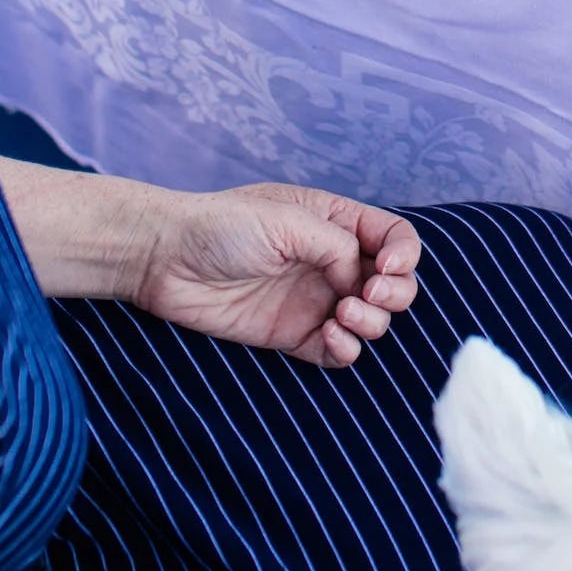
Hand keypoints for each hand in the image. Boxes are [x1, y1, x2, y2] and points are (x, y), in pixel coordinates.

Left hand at [134, 183, 420, 368]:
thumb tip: (358, 281)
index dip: (404, 254)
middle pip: (393, 283)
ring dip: (371, 322)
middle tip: (367, 295)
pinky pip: (337, 351)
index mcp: (335, 222)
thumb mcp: (289, 219)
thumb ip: (336, 246)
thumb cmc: (223, 225)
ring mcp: (314, 300)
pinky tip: (331, 337)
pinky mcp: (293, 335)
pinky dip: (346, 350)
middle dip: (395, 293)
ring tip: (342, 315)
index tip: (384, 267)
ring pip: (371, 320)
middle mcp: (331, 261)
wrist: (167, 260)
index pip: (393, 237)